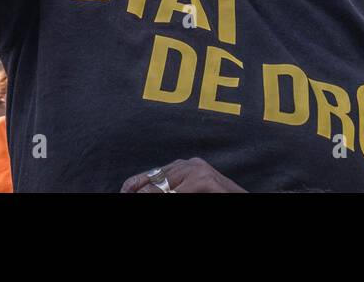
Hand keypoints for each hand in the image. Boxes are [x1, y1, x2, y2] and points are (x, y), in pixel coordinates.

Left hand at [121, 158, 245, 192]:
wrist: (241, 198)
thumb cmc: (215, 196)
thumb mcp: (189, 192)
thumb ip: (172, 190)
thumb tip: (144, 192)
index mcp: (183, 167)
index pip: (151, 174)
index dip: (133, 184)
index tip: (122, 192)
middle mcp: (189, 164)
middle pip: (154, 180)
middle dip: (139, 193)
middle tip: (125, 196)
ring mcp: (198, 170)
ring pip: (163, 188)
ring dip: (149, 195)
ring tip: (134, 197)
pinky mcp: (205, 180)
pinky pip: (178, 194)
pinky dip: (168, 197)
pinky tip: (162, 198)